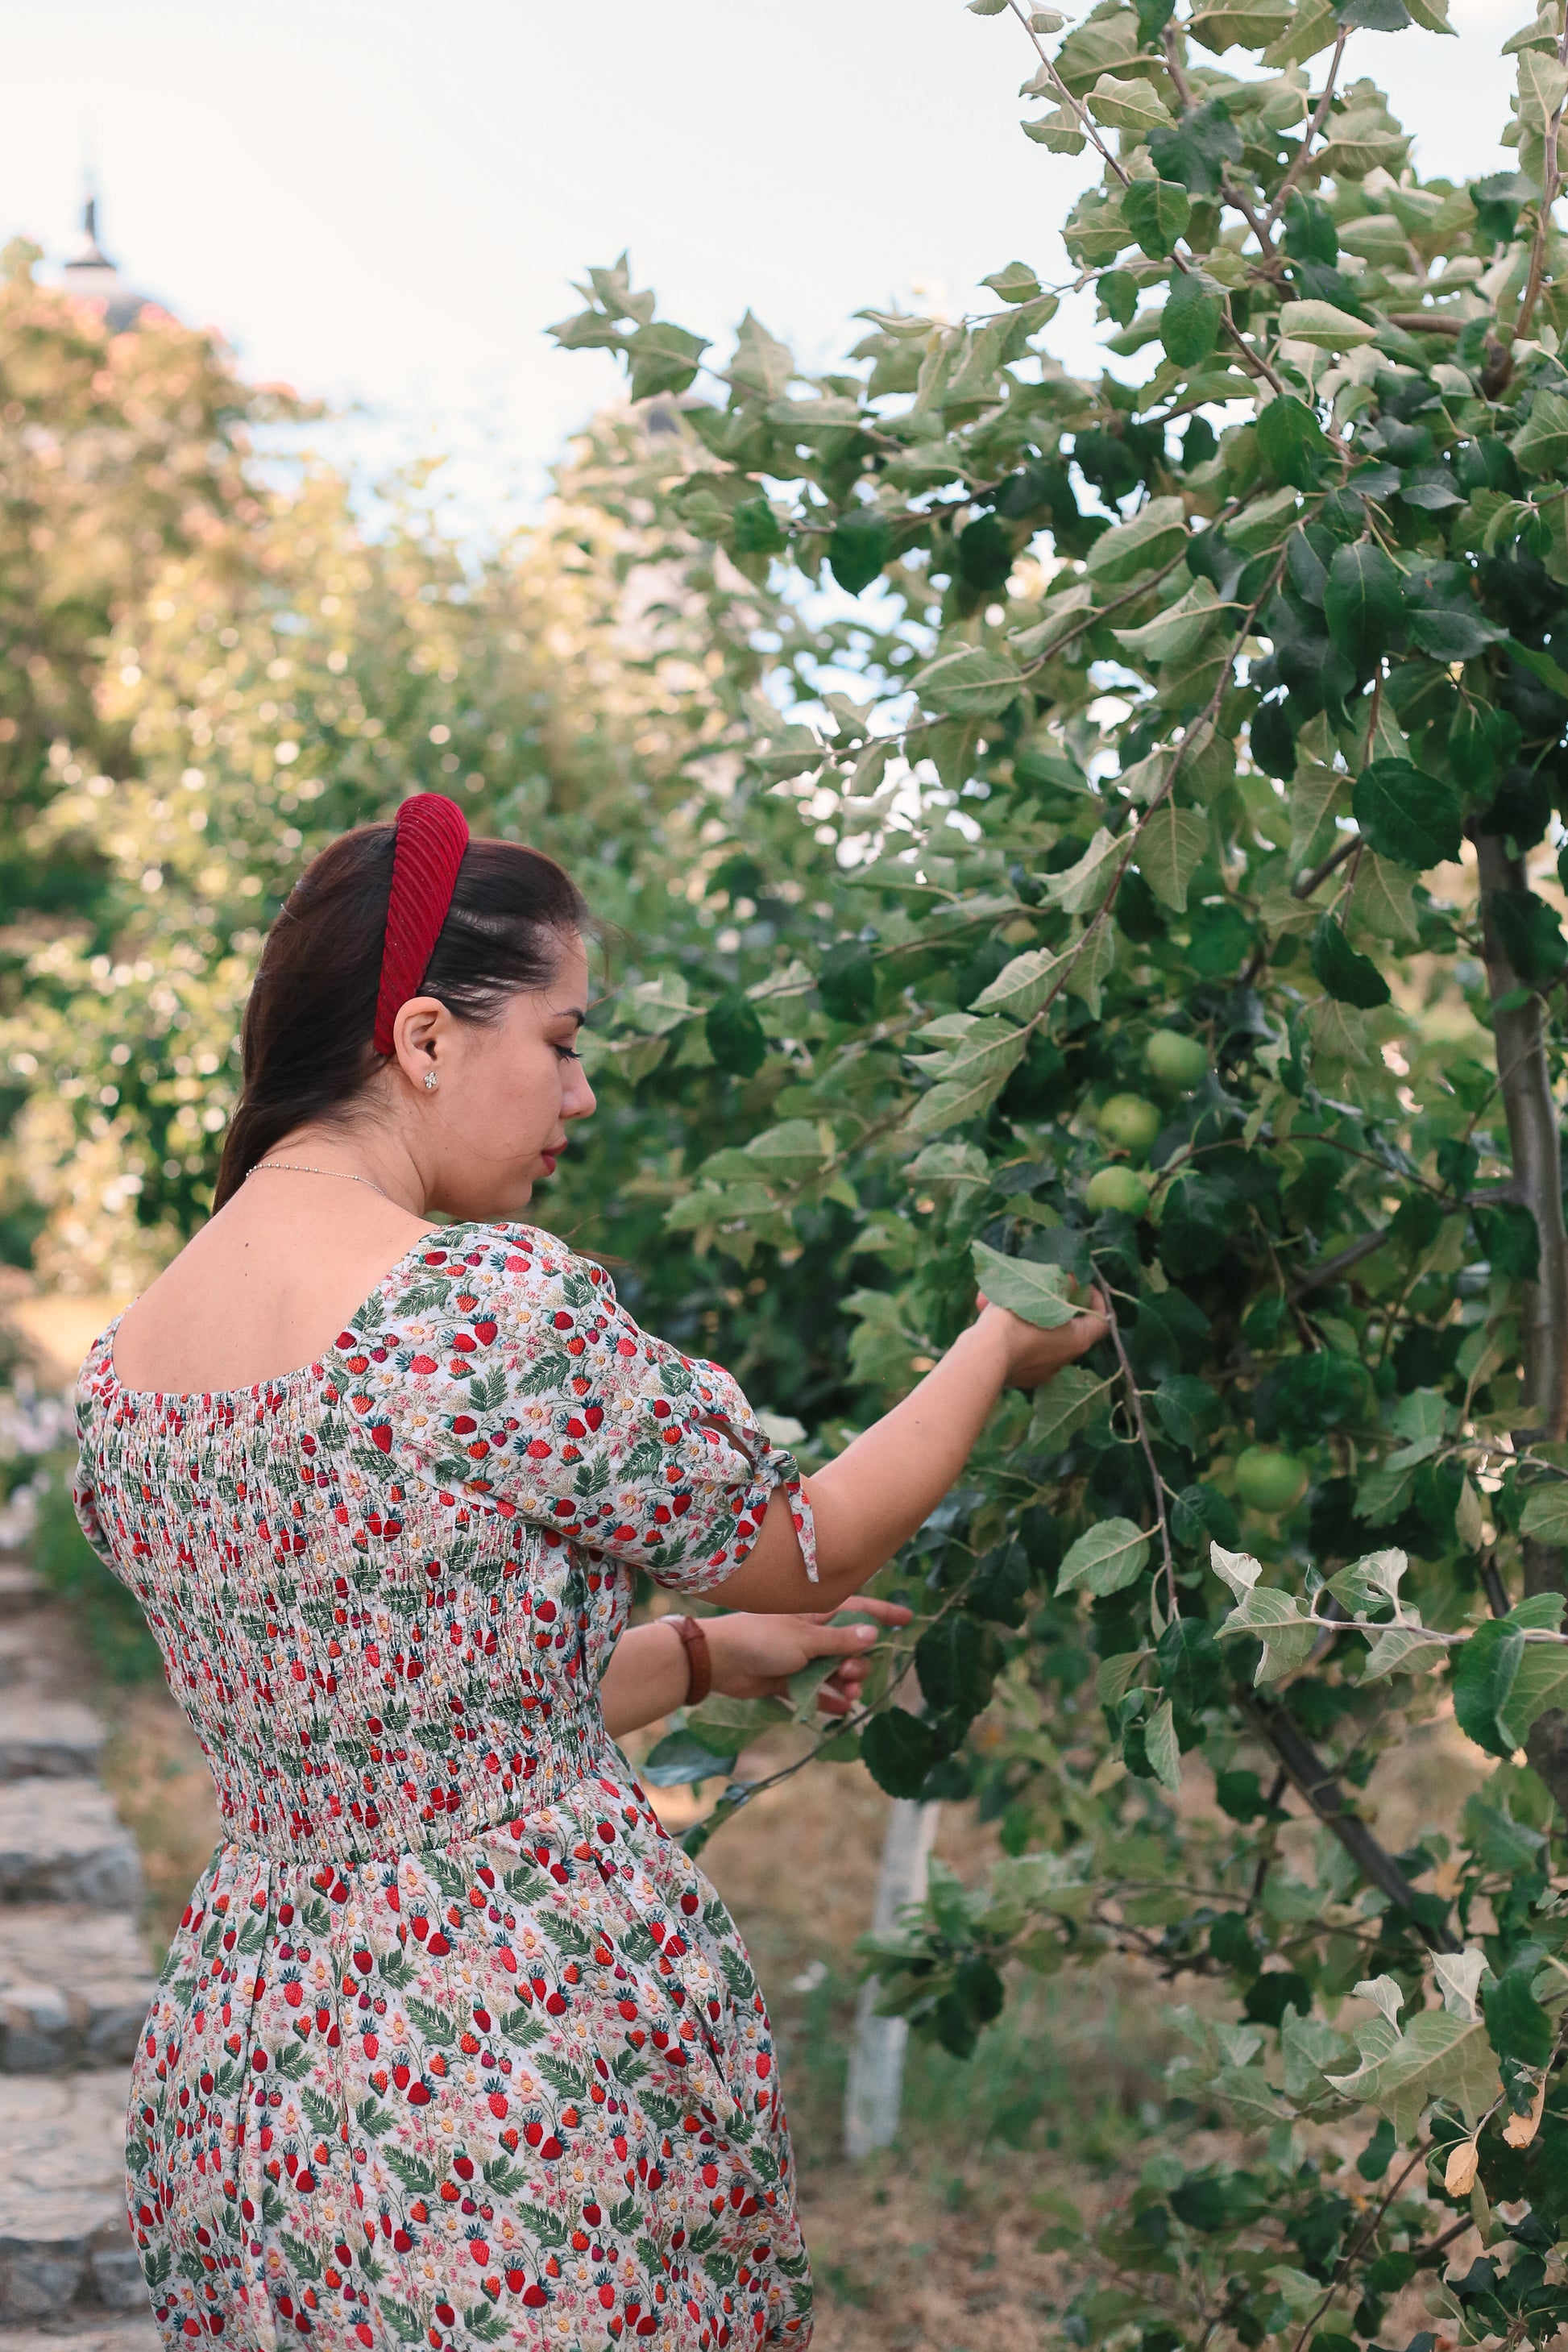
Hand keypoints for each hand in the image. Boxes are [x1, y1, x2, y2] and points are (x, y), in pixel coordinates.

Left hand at [703, 1596, 912, 1714]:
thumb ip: (839, 1641)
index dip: (883, 1613)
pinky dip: (828, 1699)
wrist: (721, 1661)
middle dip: (859, 1663)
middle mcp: (812, 1633)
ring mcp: (802, 1657)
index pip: (858, 1609)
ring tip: (846, 1694)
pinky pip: (817, 1691)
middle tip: (850, 1673)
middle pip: (850, 1648)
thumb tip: (873, 1633)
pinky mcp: (790, 1680)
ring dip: (846, 1683)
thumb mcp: (805, 1639)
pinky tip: (839, 1709)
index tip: (908, 1619)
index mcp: (816, 1613)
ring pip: (835, 1672)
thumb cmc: (762, 1639)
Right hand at [975, 1285, 1108, 1390]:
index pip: (1100, 1319)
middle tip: (1033, 1287)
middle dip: (1048, 1302)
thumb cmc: (1015, 1321)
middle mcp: (1064, 1359)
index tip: (1079, 1284)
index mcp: (1077, 1340)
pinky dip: (1009, 1333)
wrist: (983, 1359)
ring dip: (1022, 1315)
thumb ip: (1061, 1283)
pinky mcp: (1021, 1377)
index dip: (1094, 1299)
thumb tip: (1073, 1279)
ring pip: (1037, 1335)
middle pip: (1066, 1326)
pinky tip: (987, 1317)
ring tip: (996, 1300)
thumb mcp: (1039, 1291)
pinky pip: (1020, 1349)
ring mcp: (1042, 1371)